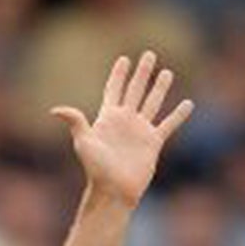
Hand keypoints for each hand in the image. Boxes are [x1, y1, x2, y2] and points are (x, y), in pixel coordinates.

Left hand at [52, 51, 193, 208]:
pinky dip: (178, 115)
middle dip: (142, 73)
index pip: (114, 89)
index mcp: (108, 117)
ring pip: (153, 103)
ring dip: (160, 88)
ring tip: (167, 72)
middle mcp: (125, 121)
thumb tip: (56, 110)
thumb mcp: (84, 142)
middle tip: (149, 54)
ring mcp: (140, 131)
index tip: (124, 59)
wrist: (114, 191)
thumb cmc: (96, 169)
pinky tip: (188, 103)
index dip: (118, 74)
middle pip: (135, 90)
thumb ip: (75, 122)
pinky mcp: (153, 143)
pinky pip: (168, 124)